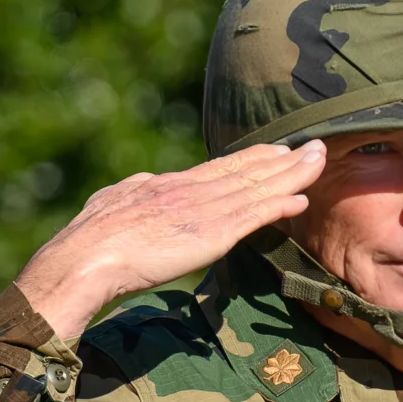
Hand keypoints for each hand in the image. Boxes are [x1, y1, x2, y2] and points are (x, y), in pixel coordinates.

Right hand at [12, 141, 328, 340]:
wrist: (83, 257)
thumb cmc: (87, 242)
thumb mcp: (112, 203)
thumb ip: (135, 192)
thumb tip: (144, 183)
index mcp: (166, 184)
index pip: (219, 168)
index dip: (251, 158)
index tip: (276, 149)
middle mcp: (189, 189)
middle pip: (246, 169)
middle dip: (283, 158)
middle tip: (315, 144)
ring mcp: (202, 210)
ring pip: (257, 187)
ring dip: (292, 174)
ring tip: (319, 160)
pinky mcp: (211, 234)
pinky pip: (253, 215)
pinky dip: (279, 205)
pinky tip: (301, 198)